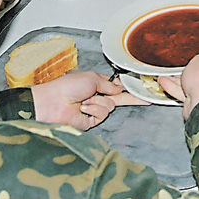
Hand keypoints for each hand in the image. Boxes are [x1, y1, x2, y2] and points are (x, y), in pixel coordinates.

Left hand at [32, 70, 148, 130]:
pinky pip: (102, 114)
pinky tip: (84, 108)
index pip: (115, 86)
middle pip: (118, 98)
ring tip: (85, 101)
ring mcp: (93, 109)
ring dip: (99, 102)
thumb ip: (108, 84)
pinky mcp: (90, 121)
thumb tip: (119, 89)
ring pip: (110, 106)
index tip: (139, 87)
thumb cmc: (66, 86)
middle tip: (146, 99)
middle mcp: (95, 96)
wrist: (52, 102)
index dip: (126, 87)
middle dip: (131, 98)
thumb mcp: (91, 78)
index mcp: (95, 83)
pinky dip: (94, 110)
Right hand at [158, 55, 198, 119]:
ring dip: (182, 82)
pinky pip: (193, 96)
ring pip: (198, 86)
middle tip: (182, 70)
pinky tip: (168, 86)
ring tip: (169, 77)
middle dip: (192, 73)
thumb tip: (198, 61)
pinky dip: (180, 91)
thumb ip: (198, 59)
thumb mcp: (197, 60)